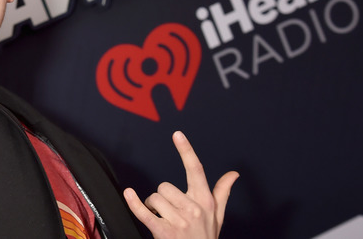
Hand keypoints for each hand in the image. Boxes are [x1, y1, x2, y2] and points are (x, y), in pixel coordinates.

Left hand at [124, 131, 238, 238]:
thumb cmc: (206, 236)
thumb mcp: (218, 215)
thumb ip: (222, 192)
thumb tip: (234, 173)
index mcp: (205, 201)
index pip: (196, 170)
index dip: (186, 151)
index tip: (177, 134)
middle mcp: (193, 209)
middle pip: (165, 186)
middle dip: (163, 196)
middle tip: (170, 210)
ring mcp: (179, 221)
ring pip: (155, 198)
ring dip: (153, 206)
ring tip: (163, 219)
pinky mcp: (163, 231)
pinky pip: (144, 212)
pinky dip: (134, 203)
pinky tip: (129, 193)